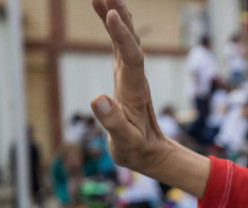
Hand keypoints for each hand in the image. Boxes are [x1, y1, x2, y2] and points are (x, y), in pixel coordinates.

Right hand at [89, 0, 172, 174]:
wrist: (150, 153)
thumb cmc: (136, 150)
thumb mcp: (125, 141)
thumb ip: (113, 122)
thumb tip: (97, 99)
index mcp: (134, 90)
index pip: (130, 57)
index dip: (121, 35)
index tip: (112, 13)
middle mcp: (135, 77)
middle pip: (130, 40)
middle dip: (120, 15)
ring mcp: (130, 75)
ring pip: (126, 39)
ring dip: (116, 15)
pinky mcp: (124, 76)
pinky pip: (119, 45)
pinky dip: (113, 27)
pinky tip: (105, 11)